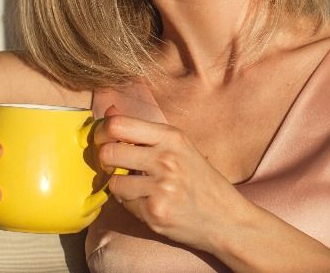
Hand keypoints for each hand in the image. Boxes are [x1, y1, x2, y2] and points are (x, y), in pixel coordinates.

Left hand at [95, 105, 247, 251]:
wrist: (227, 219)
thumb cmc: (201, 181)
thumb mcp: (178, 147)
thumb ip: (142, 131)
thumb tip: (108, 111)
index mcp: (171, 136)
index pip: (119, 125)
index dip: (102, 132)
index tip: (104, 140)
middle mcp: (166, 159)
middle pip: (109, 152)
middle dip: (105, 160)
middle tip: (114, 165)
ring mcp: (161, 187)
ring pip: (113, 181)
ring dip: (120, 185)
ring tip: (138, 187)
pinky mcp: (155, 212)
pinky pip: (125, 203)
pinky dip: (131, 204)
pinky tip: (149, 202)